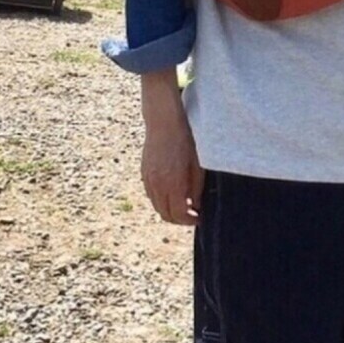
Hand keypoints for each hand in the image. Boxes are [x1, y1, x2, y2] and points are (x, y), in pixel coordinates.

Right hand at [140, 70, 203, 225]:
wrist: (163, 121)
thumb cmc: (185, 140)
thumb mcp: (198, 165)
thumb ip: (196, 189)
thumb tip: (196, 206)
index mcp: (173, 183)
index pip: (178, 214)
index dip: (190, 220)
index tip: (200, 217)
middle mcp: (157, 185)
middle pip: (166, 215)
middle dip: (180, 219)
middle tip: (193, 215)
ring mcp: (148, 180)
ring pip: (157, 206)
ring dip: (170, 210)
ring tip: (184, 204)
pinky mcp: (144, 173)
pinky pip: (151, 195)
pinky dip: (161, 200)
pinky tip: (173, 192)